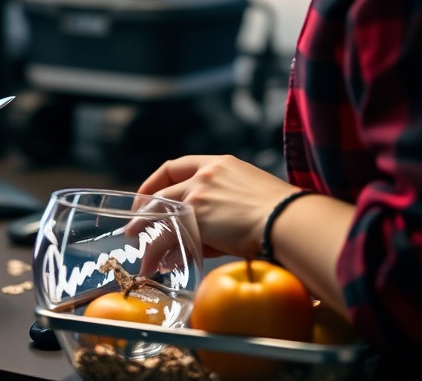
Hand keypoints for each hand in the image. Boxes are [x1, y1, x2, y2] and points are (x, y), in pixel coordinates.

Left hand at [138, 154, 295, 259]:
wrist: (292, 222)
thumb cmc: (285, 216)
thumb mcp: (252, 198)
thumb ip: (224, 208)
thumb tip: (206, 235)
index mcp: (220, 163)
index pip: (176, 167)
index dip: (156, 183)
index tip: (148, 198)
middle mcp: (205, 175)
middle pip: (163, 193)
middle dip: (145, 213)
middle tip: (135, 230)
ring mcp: (199, 194)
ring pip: (161, 215)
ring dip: (149, 239)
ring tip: (143, 257)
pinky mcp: (197, 217)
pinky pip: (169, 235)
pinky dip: (160, 251)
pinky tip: (159, 264)